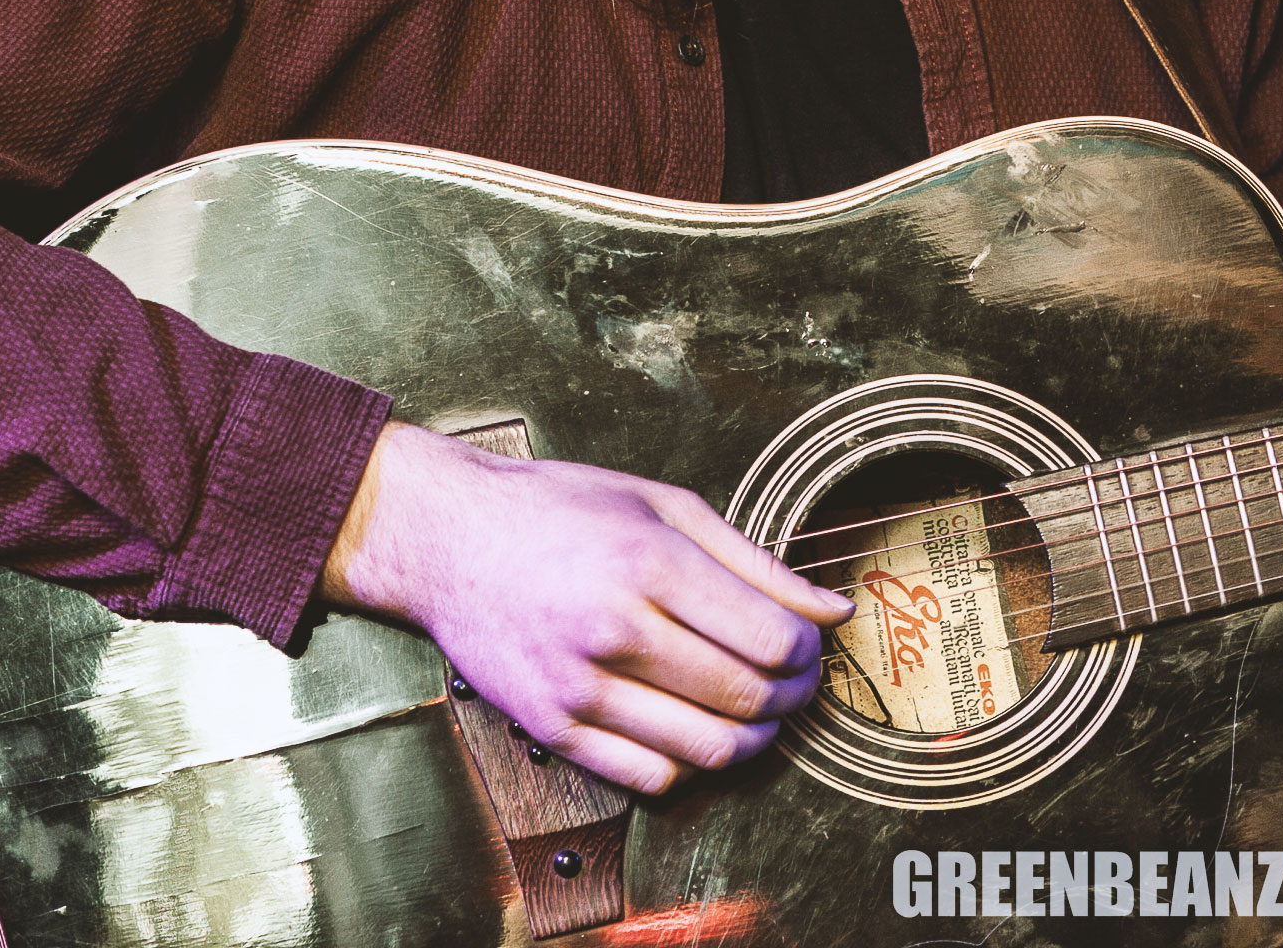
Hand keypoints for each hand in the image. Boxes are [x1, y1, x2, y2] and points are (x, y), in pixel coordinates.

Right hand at [320, 422, 852, 792]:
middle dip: (792, 696)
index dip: (809, 652)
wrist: (450, 540)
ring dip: (754, 739)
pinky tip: (696, 727)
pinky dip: (691, 763)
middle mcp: (615, 627)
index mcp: (651, 561)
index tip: (813, 644)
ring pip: (705, 748)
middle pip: (745, 696)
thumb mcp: (665, 505)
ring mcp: (578, 686)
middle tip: (797, 681)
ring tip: (758, 711)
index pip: (769, 637)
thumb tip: (832, 609)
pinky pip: (649, 776)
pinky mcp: (550, 728)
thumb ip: (755, 562)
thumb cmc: (562, 510)